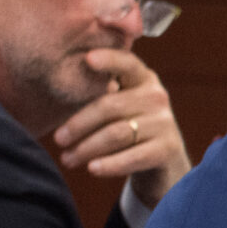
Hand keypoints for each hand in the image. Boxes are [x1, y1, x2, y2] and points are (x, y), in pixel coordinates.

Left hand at [55, 48, 192, 207]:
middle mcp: (156, 96)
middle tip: (58, 140)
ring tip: (68, 159)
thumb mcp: (117, 105)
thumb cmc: (128, 128)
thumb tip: (64, 88)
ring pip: (117, 133)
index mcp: (142, 78)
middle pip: (110, 106)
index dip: (109, 60)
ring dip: (87, 148)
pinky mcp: (168, 149)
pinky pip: (133, 156)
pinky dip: (110, 164)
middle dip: (79, 124)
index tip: (88, 58)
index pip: (126, 64)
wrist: (161, 161)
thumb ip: (98, 94)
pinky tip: (92, 169)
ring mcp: (165, 122)